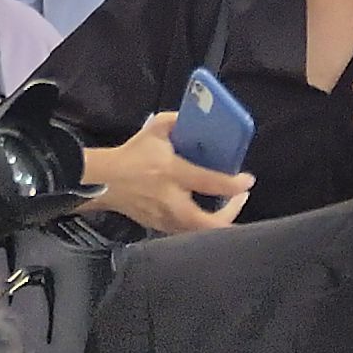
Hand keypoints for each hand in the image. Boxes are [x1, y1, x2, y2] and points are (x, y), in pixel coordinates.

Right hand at [79, 112, 251, 234]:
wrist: (104, 179)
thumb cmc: (131, 155)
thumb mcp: (154, 129)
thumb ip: (177, 121)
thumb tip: (197, 119)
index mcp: (172, 173)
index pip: (210, 183)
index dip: (234, 185)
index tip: (247, 180)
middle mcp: (171, 200)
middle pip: (209, 223)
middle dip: (231, 214)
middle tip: (240, 198)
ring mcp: (166, 218)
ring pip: (199, 232)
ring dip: (218, 222)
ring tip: (227, 207)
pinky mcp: (160, 226)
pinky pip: (187, 232)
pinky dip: (200, 225)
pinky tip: (206, 214)